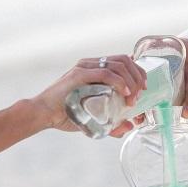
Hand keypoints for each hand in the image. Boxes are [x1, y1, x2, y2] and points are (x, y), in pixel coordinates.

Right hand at [30, 55, 146, 131]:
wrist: (43, 115)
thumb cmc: (66, 114)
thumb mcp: (94, 117)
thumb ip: (112, 121)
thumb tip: (130, 126)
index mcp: (96, 68)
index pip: (125, 61)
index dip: (139, 74)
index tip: (143, 89)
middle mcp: (91, 64)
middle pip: (125, 61)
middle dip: (138, 78)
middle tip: (139, 96)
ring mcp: (85, 67)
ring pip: (118, 65)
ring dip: (131, 82)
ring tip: (131, 99)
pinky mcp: (79, 74)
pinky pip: (105, 72)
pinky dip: (119, 82)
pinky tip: (124, 93)